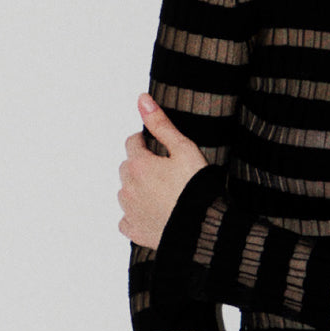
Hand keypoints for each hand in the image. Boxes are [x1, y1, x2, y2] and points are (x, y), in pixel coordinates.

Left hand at [117, 95, 208, 248]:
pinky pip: (127, 220)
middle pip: (127, 168)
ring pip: (126, 193)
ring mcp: (129, 211)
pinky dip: (136, 216)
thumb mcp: (184, 149)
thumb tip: (142, 99)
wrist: (203, 228)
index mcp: (138, 164)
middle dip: (141, 166)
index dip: (146, 142)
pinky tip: (153, 214)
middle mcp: (127, 187)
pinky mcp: (134, 231)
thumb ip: (161, 124)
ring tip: (163, 194)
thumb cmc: (197, 187)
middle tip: (166, 172)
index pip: (132, 143)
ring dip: (138, 190)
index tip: (159, 148)